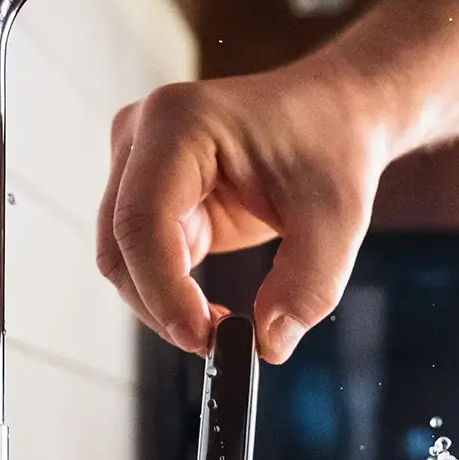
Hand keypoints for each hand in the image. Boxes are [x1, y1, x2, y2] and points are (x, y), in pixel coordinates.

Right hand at [96, 57, 390, 363]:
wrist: (334, 115)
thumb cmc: (333, 147)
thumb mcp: (338, 219)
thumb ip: (308, 287)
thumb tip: (268, 344)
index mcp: (180, 122)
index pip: (143, 221)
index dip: (163, 290)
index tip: (204, 338)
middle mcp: (142, 135)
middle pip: (120, 246)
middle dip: (161, 306)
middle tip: (217, 344)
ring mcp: (138, 164)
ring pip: (123, 260)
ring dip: (164, 305)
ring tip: (223, 327)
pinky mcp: (150, 194)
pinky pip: (144, 260)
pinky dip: (171, 295)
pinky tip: (213, 311)